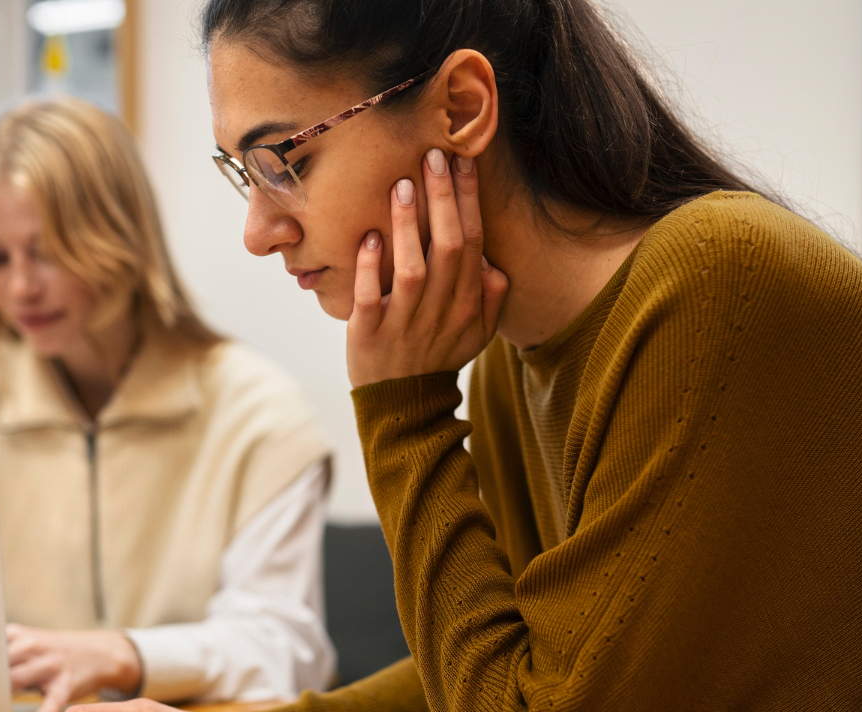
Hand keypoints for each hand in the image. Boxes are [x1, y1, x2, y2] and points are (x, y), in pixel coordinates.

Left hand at [6, 624, 143, 711]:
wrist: (103, 653)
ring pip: (17, 679)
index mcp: (16, 637)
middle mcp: (30, 646)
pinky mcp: (68, 681)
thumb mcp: (25, 643)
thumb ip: (2, 659)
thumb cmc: (57, 654)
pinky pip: (53, 698)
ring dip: (4, 697)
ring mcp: (50, 663)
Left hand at [346, 148, 508, 387]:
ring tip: (401, 185)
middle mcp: (440, 312)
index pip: (472, 243)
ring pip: (411, 269)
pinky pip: (370, 297)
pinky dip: (369, 268)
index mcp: (467, 305)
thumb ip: (491, 298)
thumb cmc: (437, 357)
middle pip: (447, 247)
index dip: (468, 200)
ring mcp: (404, 323)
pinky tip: (368, 238)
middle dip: (442, 198)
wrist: (403, 405)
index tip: (461, 161)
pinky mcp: (369, 334)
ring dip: (406, 225)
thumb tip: (493, 262)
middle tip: (431, 156)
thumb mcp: (477, 334)